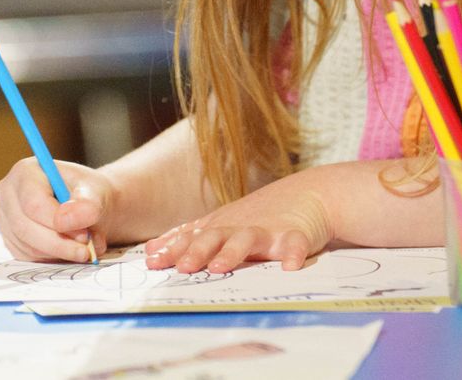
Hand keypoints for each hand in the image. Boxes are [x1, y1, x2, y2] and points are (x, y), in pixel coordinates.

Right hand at [0, 157, 114, 262]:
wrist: (87, 207)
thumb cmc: (89, 194)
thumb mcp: (97, 192)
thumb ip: (87, 204)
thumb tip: (65, 221)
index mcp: (26, 172)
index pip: (33, 204)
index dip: (58, 224)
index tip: (84, 237)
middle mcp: (8, 194)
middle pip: (25, 228)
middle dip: (59, 244)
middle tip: (86, 252)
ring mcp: (6, 218)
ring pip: (27, 245)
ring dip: (59, 253)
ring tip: (86, 249)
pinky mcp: (11, 239)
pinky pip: (27, 256)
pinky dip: (52, 258)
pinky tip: (69, 250)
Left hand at [144, 171, 330, 273]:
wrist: (310, 193)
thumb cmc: (262, 213)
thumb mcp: (223, 222)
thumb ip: (190, 236)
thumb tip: (152, 249)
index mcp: (221, 225)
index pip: (191, 237)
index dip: (171, 249)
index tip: (151, 263)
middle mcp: (239, 226)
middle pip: (213, 236)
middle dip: (196, 251)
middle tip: (182, 267)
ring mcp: (266, 230)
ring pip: (246, 239)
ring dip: (233, 252)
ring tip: (220, 267)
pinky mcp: (295, 235)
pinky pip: (294, 244)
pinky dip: (292, 254)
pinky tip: (289, 267)